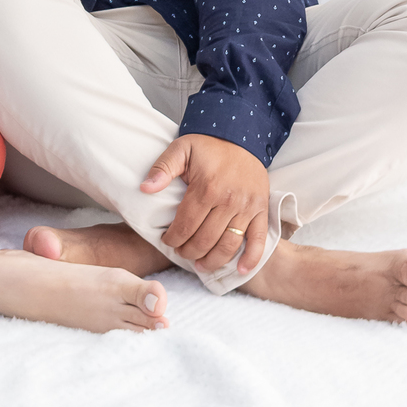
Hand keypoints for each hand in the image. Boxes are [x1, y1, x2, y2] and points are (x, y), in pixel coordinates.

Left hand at [140, 133, 269, 273]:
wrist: (240, 136)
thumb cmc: (208, 145)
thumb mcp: (181, 148)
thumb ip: (162, 168)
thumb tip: (145, 188)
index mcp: (206, 187)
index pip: (186, 225)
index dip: (173, 238)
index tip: (167, 241)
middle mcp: (228, 200)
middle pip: (205, 239)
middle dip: (189, 251)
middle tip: (181, 253)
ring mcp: (247, 207)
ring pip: (228, 245)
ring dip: (214, 260)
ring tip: (201, 265)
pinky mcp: (261, 209)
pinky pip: (258, 240)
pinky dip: (251, 258)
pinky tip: (240, 270)